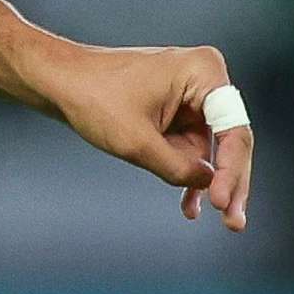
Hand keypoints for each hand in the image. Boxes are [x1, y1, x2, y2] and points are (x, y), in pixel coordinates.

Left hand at [41, 42, 253, 228]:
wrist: (59, 81)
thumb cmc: (93, 98)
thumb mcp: (137, 143)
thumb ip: (178, 168)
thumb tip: (212, 186)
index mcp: (204, 71)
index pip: (233, 131)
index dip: (232, 172)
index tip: (221, 204)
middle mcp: (205, 78)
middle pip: (230, 140)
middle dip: (228, 183)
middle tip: (233, 222)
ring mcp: (192, 93)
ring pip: (211, 148)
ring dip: (206, 182)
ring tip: (209, 217)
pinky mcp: (177, 107)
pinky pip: (191, 145)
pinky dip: (188, 172)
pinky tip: (189, 205)